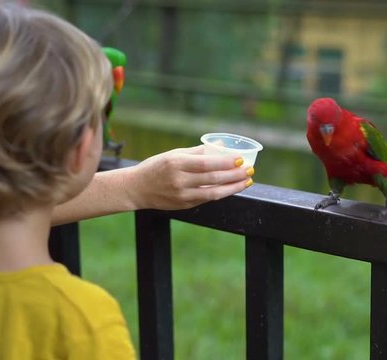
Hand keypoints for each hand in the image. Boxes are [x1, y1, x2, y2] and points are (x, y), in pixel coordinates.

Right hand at [122, 146, 252, 209]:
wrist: (136, 188)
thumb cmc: (156, 167)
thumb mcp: (173, 154)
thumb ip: (198, 151)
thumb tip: (221, 145)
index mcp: (176, 163)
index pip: (206, 163)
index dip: (225, 162)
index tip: (240, 159)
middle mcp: (179, 180)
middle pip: (213, 179)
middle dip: (234, 175)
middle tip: (250, 170)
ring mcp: (182, 195)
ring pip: (214, 192)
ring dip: (233, 187)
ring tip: (247, 181)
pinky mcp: (184, 205)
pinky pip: (207, 199)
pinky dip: (222, 193)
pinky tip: (232, 188)